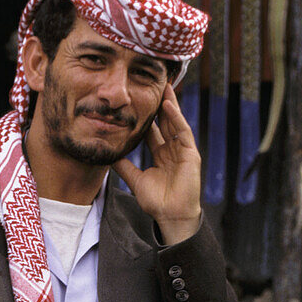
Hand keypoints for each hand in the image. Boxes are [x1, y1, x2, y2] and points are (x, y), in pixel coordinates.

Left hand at [113, 84, 201, 244]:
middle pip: (166, 122)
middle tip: (154, 85)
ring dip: (170, 105)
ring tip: (165, 87)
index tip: (139, 102)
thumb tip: (110, 156)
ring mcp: (182, 151)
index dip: (148, 117)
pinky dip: (176, 118)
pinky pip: (183, 132)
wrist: (170, 215)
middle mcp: (172, 151)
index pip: (154, 131)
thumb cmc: (156, 202)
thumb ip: (124, 167)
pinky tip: (169, 106)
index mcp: (161, 156)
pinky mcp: (190, 154)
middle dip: (160, 105)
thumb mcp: (135, 180)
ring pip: (175, 123)